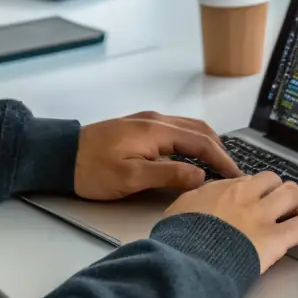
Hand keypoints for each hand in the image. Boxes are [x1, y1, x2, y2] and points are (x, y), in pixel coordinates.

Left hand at [74, 111, 241, 200]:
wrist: (59, 156)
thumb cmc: (91, 169)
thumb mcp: (130, 177)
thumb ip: (168, 175)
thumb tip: (201, 176)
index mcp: (156, 130)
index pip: (202, 142)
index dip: (224, 160)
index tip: (239, 177)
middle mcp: (155, 120)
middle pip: (200, 130)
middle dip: (220, 151)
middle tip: (234, 173)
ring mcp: (147, 121)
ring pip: (188, 129)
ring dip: (207, 145)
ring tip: (219, 167)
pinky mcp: (139, 128)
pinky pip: (176, 131)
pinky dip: (192, 143)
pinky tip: (193, 158)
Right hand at [162, 171, 297, 272]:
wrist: (187, 259)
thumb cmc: (180, 240)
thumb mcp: (179, 210)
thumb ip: (194, 202)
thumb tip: (196, 205)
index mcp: (222, 189)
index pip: (248, 180)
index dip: (255, 192)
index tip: (255, 202)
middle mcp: (245, 195)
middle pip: (273, 180)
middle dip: (279, 192)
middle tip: (280, 209)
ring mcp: (262, 215)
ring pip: (292, 194)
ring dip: (297, 206)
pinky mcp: (274, 238)